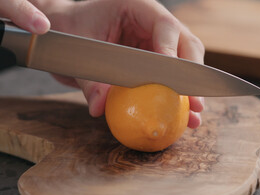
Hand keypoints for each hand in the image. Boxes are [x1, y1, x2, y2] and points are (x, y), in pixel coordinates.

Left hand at [34, 0, 204, 127]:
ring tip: (194, 115)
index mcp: (138, 7)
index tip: (173, 78)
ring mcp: (157, 42)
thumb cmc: (70, 30)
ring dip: (190, 90)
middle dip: (191, 75)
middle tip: (194, 100)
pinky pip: (171, 78)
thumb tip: (100, 107)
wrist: (65, 31)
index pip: (165, 26)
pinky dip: (178, 98)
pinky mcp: (154, 62)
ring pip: (185, 63)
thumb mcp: (77, 51)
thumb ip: (89, 79)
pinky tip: (184, 118)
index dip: (172, 51)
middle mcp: (153, 24)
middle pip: (186, 44)